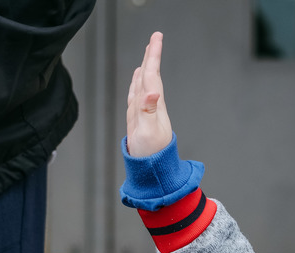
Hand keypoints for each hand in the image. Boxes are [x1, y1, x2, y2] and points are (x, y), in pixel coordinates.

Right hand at [126, 31, 173, 157]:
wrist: (152, 171)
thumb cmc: (151, 155)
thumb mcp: (148, 132)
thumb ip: (148, 111)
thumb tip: (152, 92)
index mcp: (153, 106)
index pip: (153, 75)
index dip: (153, 56)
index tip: (156, 38)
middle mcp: (151, 106)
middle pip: (151, 77)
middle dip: (152, 57)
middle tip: (154, 39)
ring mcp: (145, 112)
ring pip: (145, 85)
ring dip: (146, 68)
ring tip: (148, 55)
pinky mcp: (139, 119)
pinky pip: (138, 95)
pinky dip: (138, 84)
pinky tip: (138, 79)